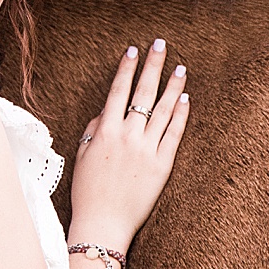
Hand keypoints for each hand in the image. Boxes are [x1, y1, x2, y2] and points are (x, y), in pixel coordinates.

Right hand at [68, 39, 188, 247]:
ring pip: (163, 110)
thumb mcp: (82, 156)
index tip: (133, 50)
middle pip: (143, 93)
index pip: (118, 91)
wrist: (103, 223)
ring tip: (180, 68)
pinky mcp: (163, 165)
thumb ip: (94, 130)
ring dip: (172, 86)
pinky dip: (181, 115)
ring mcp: (147, 150)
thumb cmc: (88, 192)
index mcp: (105, 131)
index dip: (126, 69)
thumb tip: (106, 112)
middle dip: (152, 66)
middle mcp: (128, 136)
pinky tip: (185, 99)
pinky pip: (174, 134)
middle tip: (160, 44)